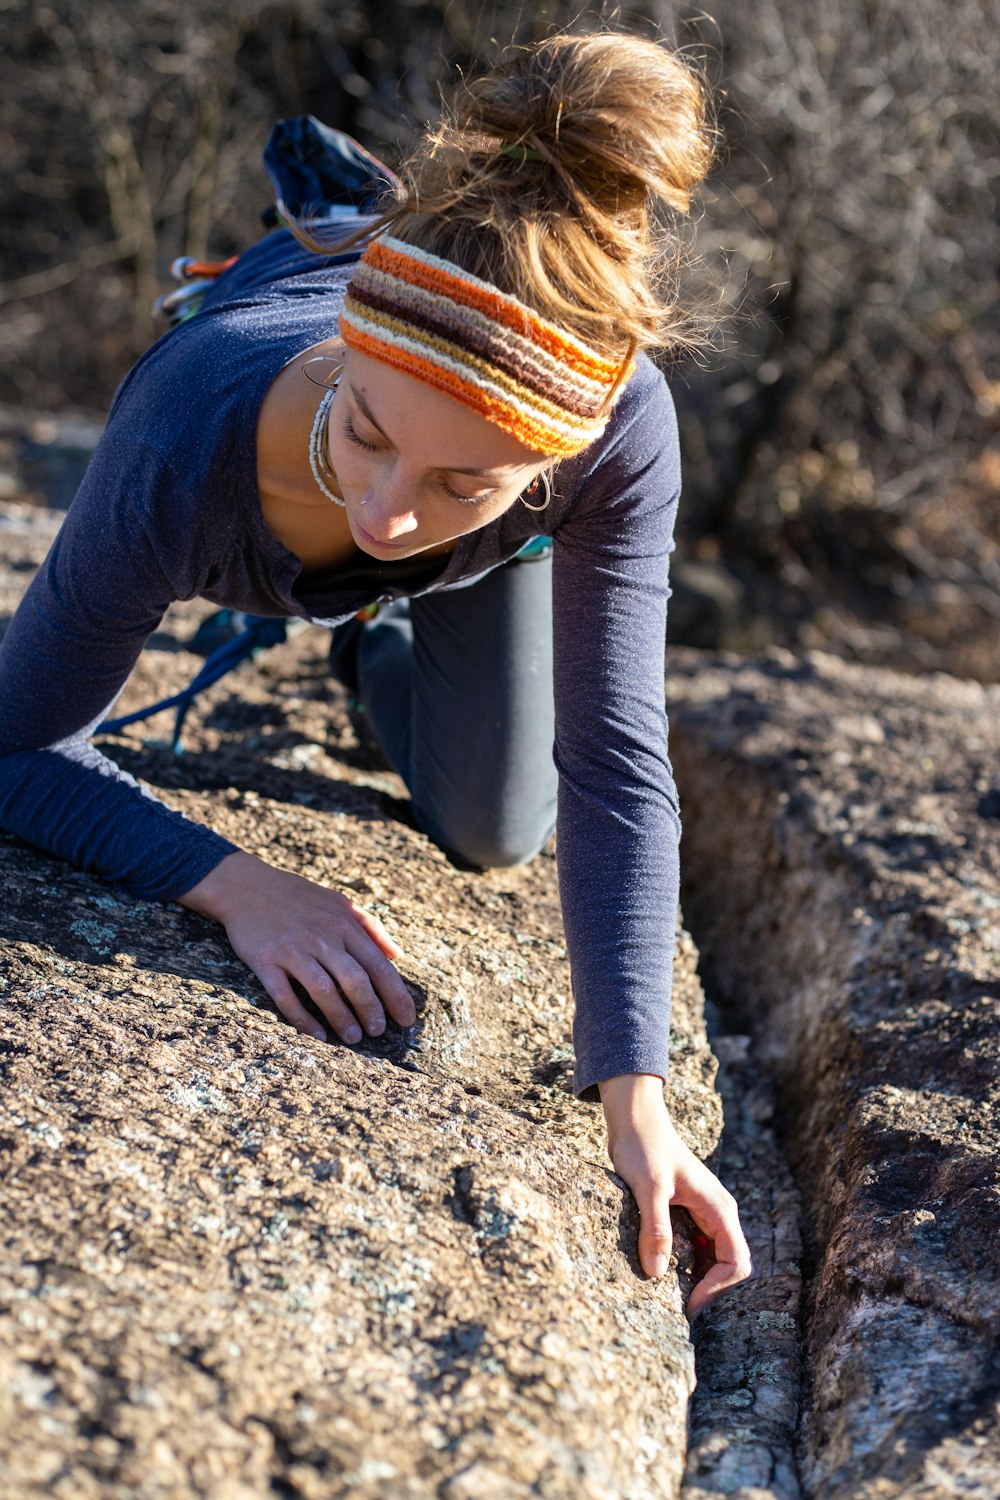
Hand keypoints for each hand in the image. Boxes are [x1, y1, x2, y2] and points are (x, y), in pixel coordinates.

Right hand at [177, 851, 416, 1043]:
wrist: (248, 886)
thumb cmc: (300, 897)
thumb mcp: (341, 903)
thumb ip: (371, 928)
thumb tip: (397, 955)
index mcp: (344, 925)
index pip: (378, 966)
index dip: (396, 996)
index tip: (407, 1020)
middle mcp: (322, 938)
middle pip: (354, 980)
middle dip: (371, 1010)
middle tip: (378, 1032)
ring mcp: (293, 950)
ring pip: (323, 990)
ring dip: (341, 1018)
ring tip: (353, 1037)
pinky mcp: (266, 961)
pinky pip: (286, 996)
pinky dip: (302, 1018)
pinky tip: (316, 1034)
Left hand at [599, 1073, 751, 1318]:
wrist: (635, 1119)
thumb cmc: (644, 1146)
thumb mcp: (648, 1188)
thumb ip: (656, 1228)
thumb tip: (657, 1274)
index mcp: (718, 1207)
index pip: (736, 1262)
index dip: (716, 1288)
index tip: (686, 1304)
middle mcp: (718, 1212)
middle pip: (729, 1265)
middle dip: (708, 1289)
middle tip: (677, 1308)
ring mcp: (705, 1213)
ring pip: (713, 1259)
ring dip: (696, 1279)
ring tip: (669, 1296)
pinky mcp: (688, 1213)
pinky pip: (696, 1248)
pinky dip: (684, 1264)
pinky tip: (661, 1270)